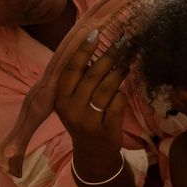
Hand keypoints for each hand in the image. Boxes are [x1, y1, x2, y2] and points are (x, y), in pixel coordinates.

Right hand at [54, 30, 128, 178]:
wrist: (91, 153)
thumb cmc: (83, 118)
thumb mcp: (72, 101)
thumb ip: (79, 79)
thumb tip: (92, 44)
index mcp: (60, 98)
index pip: (71, 69)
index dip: (83, 50)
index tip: (95, 32)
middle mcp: (71, 109)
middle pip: (92, 76)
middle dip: (108, 57)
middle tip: (121, 44)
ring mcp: (88, 121)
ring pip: (107, 89)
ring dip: (118, 73)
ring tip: (126, 64)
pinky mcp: (105, 130)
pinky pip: (118, 104)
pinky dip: (121, 96)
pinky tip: (122, 92)